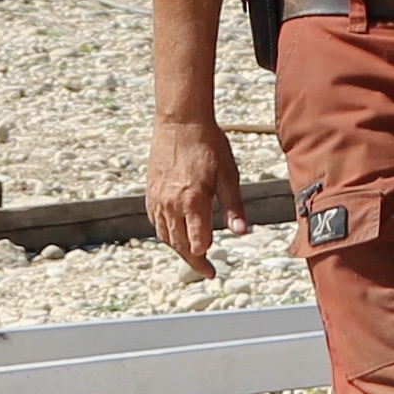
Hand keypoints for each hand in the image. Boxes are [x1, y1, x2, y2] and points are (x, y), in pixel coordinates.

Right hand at [147, 108, 244, 281]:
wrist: (180, 122)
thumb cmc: (209, 145)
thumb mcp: (228, 174)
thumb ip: (233, 206)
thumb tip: (242, 233)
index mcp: (192, 201)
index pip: (196, 243)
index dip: (204, 259)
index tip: (213, 271)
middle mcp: (171, 204)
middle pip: (178, 244)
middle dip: (193, 260)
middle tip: (207, 269)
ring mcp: (158, 199)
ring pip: (165, 236)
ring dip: (178, 249)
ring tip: (194, 254)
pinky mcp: (150, 192)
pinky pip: (155, 222)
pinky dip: (166, 234)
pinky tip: (176, 233)